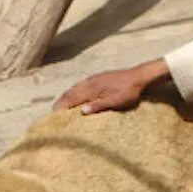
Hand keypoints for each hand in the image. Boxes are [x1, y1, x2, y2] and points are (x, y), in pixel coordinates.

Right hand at [52, 61, 166, 113]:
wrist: (138, 77)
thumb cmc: (127, 91)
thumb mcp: (114, 102)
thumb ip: (97, 106)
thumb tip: (82, 111)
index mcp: (92, 89)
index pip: (72, 98)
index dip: (63, 106)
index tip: (54, 114)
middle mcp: (90, 82)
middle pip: (71, 92)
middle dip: (62, 101)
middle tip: (54, 110)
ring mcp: (94, 79)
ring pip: (76, 87)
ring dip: (67, 95)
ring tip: (62, 102)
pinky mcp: (99, 77)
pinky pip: (82, 84)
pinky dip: (75, 90)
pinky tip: (77, 92)